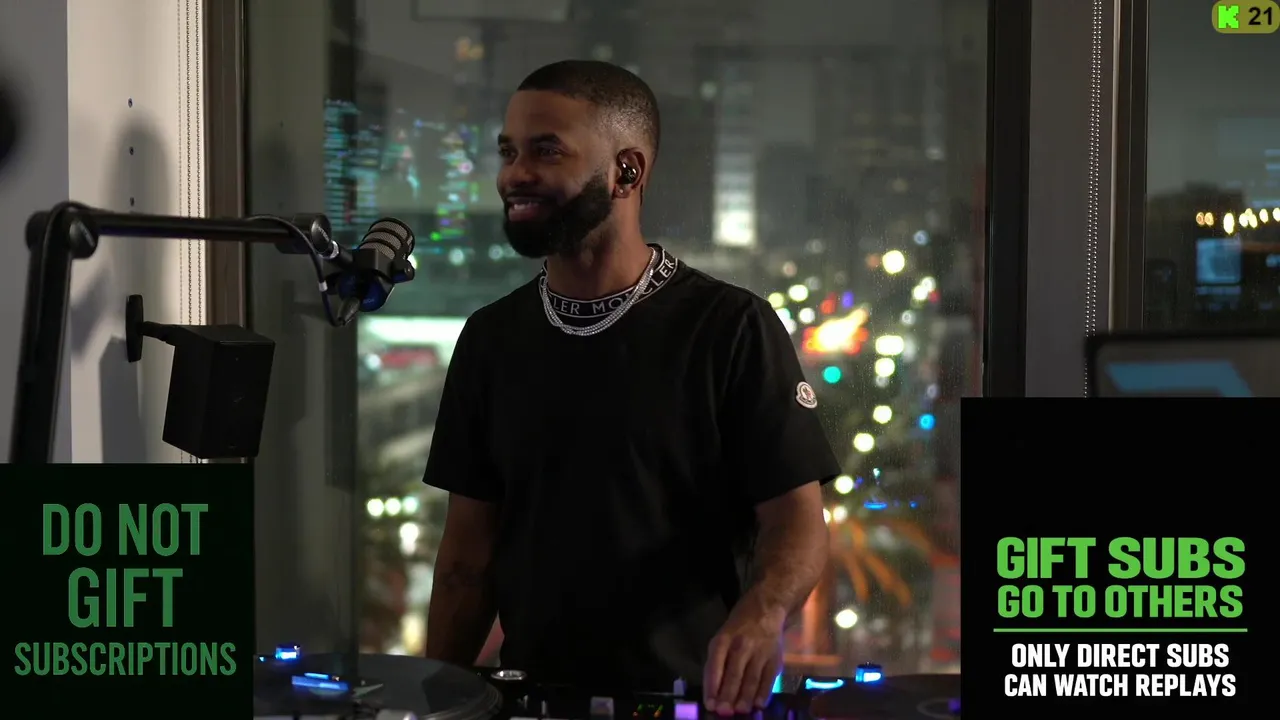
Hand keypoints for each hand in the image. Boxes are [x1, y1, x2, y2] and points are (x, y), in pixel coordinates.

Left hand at [703, 601, 784, 715]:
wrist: (767, 608)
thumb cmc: (739, 626)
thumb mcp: (722, 636)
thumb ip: (718, 660)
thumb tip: (713, 690)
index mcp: (723, 640)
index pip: (715, 665)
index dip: (712, 686)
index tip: (710, 703)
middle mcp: (741, 645)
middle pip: (734, 673)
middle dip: (728, 695)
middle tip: (724, 712)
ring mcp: (760, 651)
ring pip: (752, 678)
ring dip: (745, 697)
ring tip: (740, 711)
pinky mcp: (775, 657)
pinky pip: (769, 678)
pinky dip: (764, 693)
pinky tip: (759, 704)